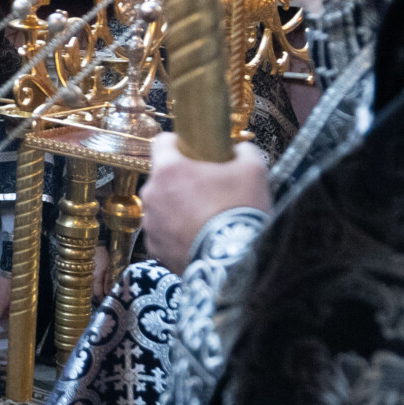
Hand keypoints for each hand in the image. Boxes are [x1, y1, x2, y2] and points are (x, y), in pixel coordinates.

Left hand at [138, 134, 270, 271]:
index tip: (195, 150)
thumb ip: (243, 151)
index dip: (180, 143)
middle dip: (182, 180)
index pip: (162, 142)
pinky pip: (163, 233)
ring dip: (177, 207)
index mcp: (168, 169)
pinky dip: (176, 233)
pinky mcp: (154, 249)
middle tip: (208, 189)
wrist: (234, 262)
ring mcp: (150, 223)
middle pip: (163, 177)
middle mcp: (151, 194)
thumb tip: (239, 150)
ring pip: (162, 206)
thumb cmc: (240, 211)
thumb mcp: (253, 170)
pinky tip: (198, 238)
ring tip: (205, 218)